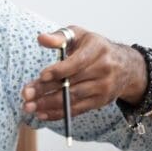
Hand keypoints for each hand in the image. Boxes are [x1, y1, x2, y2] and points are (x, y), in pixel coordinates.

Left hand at [20, 26, 145, 120]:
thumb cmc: (94, 48)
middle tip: (26, 95)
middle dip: (45, 90)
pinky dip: (58, 113)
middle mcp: (103, 70)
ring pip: (73, 98)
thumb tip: (41, 38)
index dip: (58, 70)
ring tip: (28, 107)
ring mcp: (103, 88)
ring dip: (48, 104)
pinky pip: (77, 110)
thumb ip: (60, 37)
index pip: (76, 63)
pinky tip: (42, 114)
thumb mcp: (79, 36)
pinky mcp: (100, 101)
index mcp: (97, 50)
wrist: (126, 65)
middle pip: (71, 83)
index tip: (41, 76)